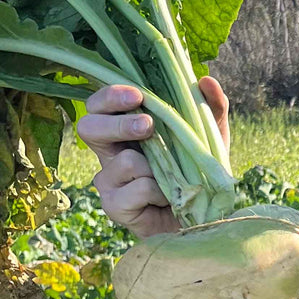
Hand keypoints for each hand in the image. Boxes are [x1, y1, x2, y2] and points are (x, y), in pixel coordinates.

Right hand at [77, 77, 230, 239]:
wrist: (201, 218)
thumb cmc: (198, 173)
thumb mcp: (210, 138)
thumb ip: (210, 108)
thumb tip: (206, 80)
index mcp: (123, 130)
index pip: (99, 105)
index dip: (110, 96)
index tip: (137, 95)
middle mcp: (109, 153)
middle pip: (88, 127)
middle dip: (118, 124)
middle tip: (147, 126)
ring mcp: (109, 181)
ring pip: (122, 162)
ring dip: (156, 167)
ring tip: (173, 177)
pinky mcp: (115, 206)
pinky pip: (136, 190)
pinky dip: (159, 192)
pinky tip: (168, 198)